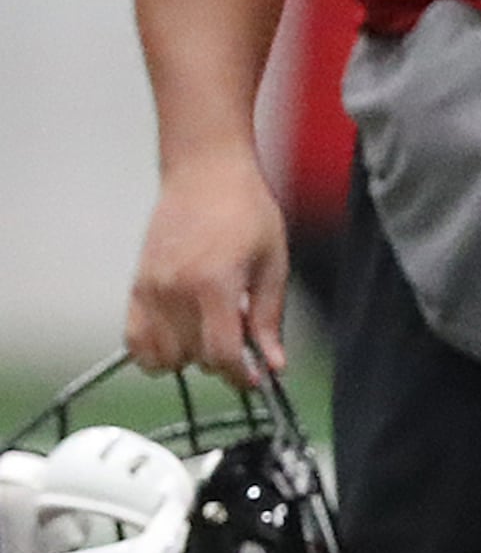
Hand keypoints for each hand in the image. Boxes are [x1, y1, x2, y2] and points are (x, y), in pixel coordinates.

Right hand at [126, 153, 289, 385]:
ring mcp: (149, 290)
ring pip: (161, 357)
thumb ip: (269, 317)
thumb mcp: (273, 263)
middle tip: (240, 340)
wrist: (205, 174)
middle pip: (192, 358)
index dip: (240, 375)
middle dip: (221, 360)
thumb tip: (274, 362)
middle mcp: (174, 291)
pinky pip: (134, 341)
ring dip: (188, 357)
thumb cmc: (246, 211)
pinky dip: (154, 350)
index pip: (220, 354)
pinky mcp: (135, 287)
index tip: (255, 378)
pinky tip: (179, 336)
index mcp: (213, 284)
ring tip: (209, 332)